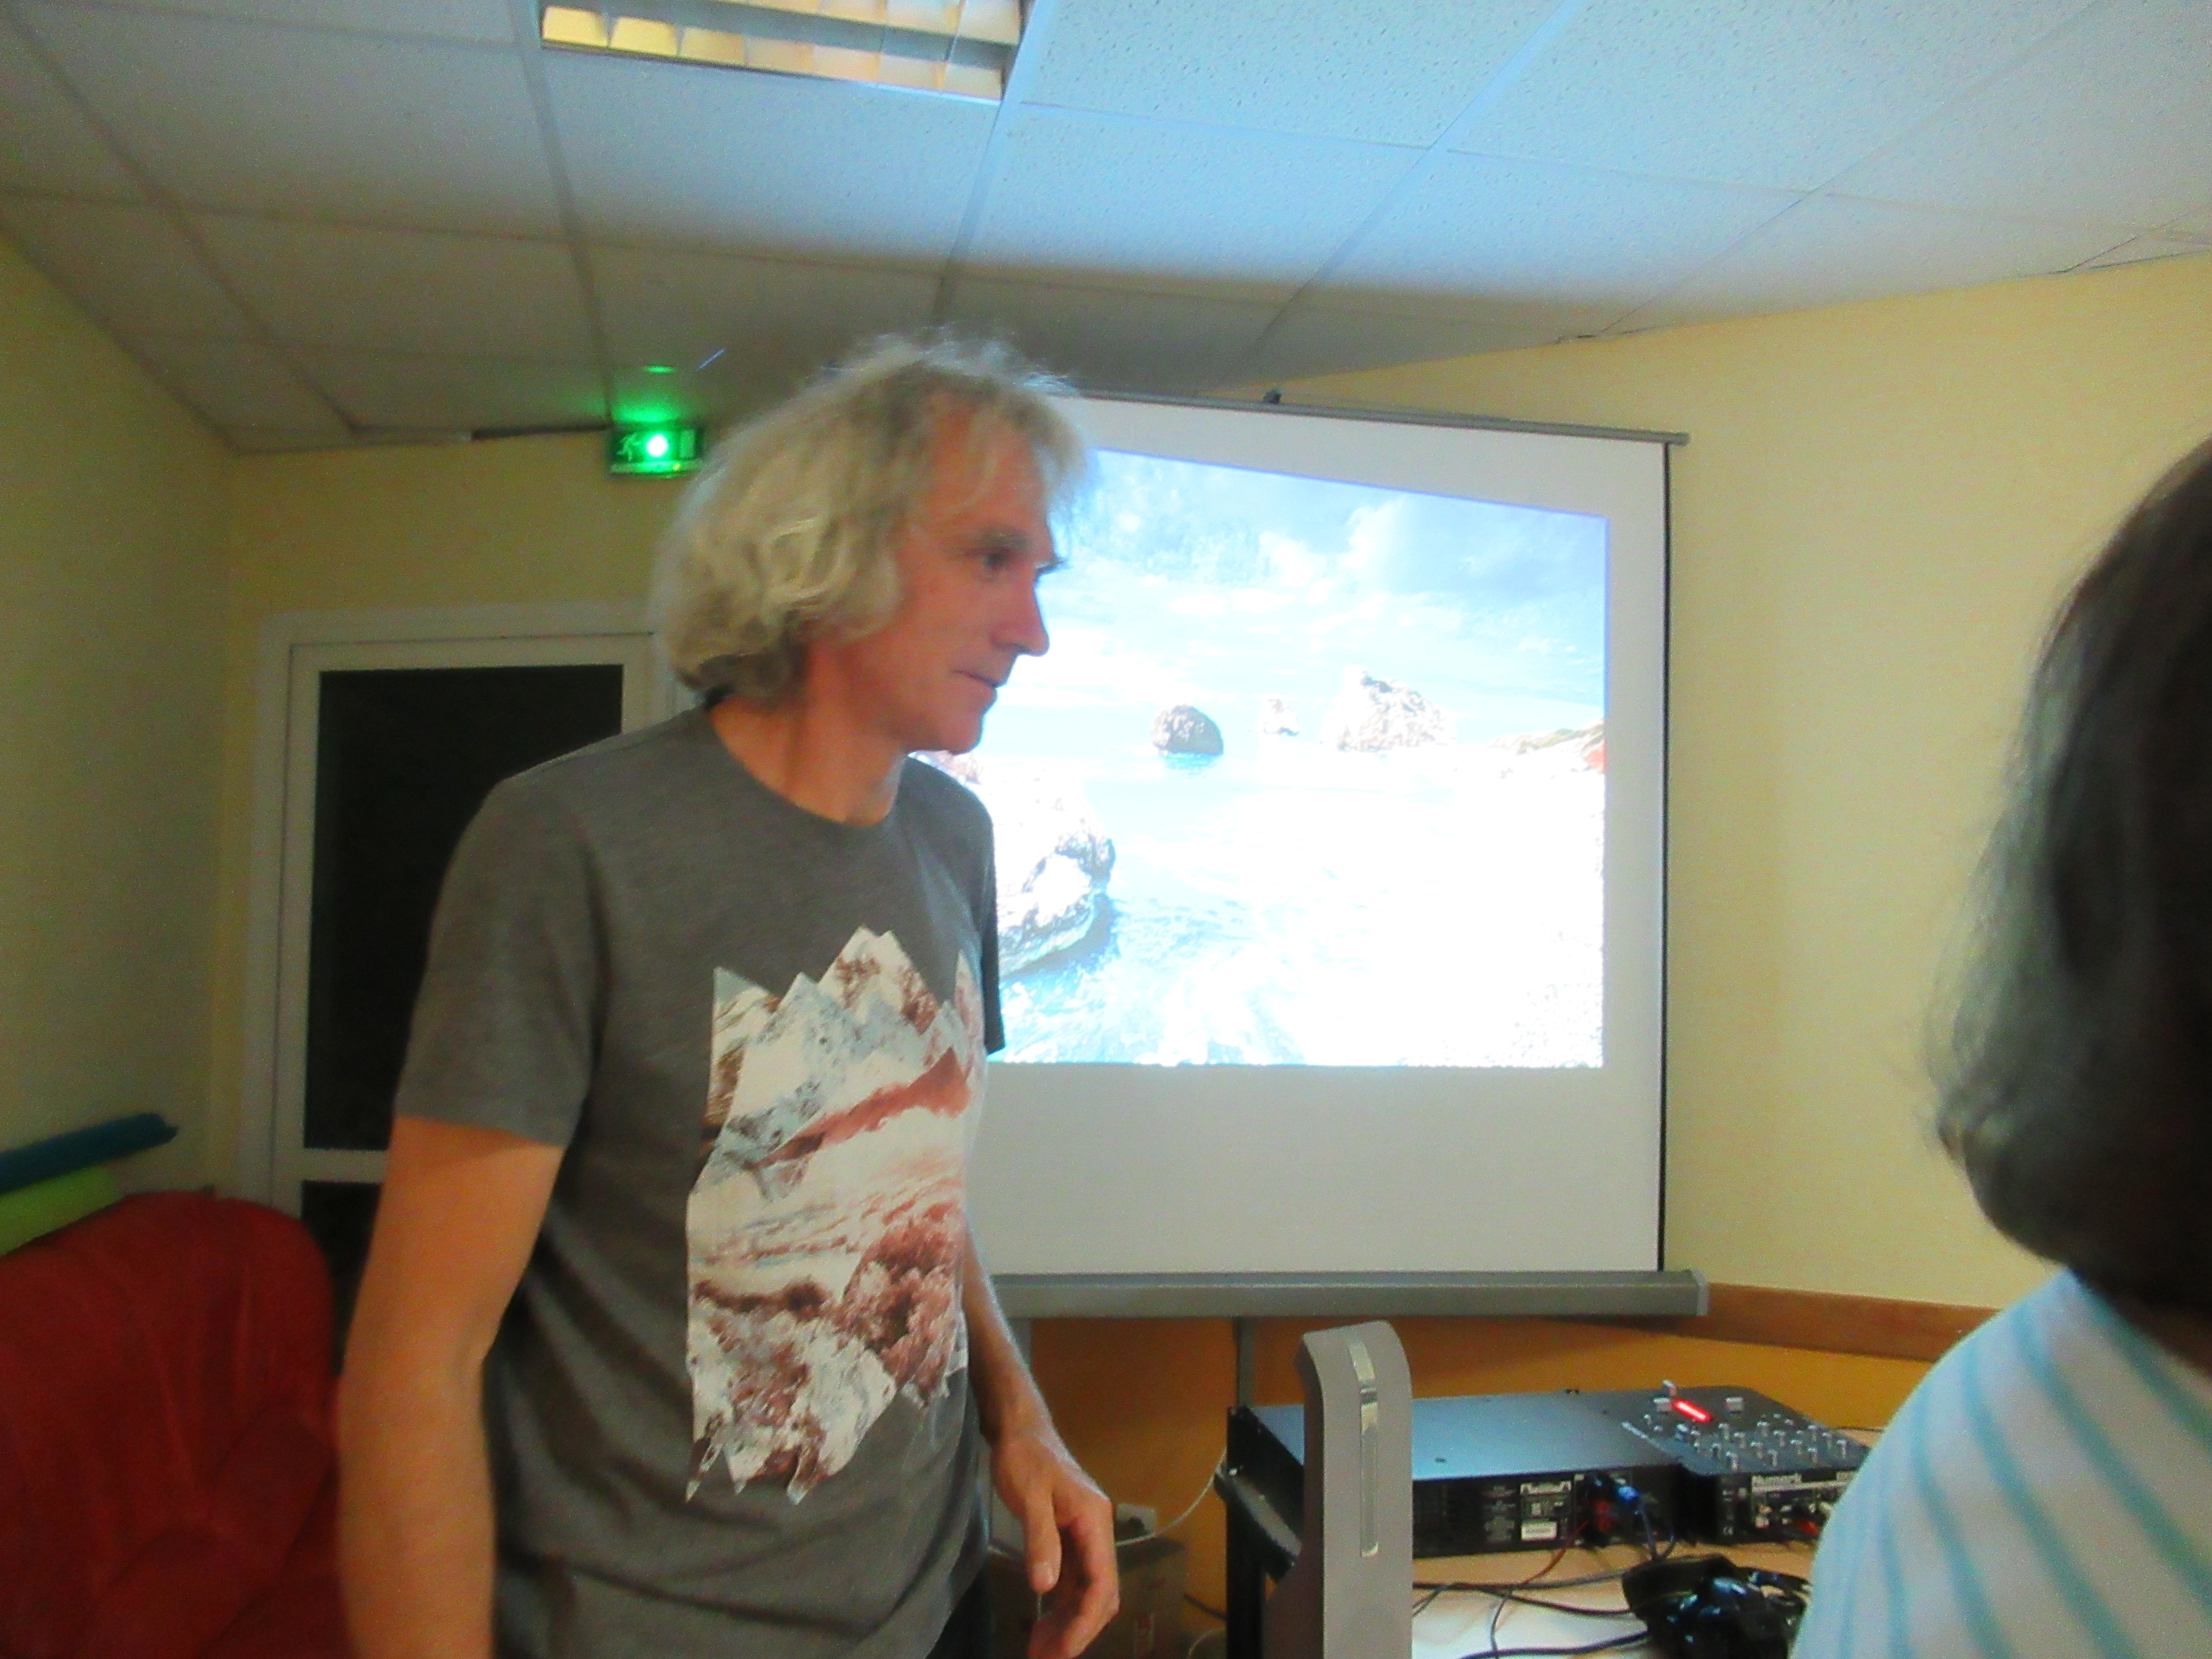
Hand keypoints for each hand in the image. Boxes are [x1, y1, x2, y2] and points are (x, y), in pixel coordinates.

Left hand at [992, 1420, 1118, 1658]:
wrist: (1020, 1429)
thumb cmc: (1025, 1457)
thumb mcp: (1029, 1497)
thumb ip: (1040, 1540)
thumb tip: (1046, 1587)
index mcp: (1095, 1521)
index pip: (1101, 1583)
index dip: (1084, 1623)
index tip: (1062, 1651)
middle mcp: (1096, 1532)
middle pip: (1100, 1594)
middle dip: (1077, 1631)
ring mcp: (1084, 1536)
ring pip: (1087, 1592)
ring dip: (1068, 1624)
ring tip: (1041, 1651)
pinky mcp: (1069, 1538)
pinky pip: (1073, 1582)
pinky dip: (1060, 1607)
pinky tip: (1043, 1625)